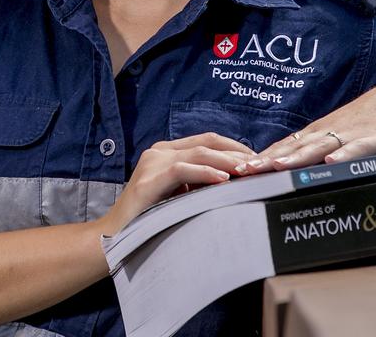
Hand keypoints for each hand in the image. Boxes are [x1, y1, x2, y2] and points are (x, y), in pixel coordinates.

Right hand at [96, 132, 254, 235]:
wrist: (116, 236)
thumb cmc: (149, 218)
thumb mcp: (178, 195)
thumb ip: (198, 183)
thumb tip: (234, 181)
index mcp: (166, 152)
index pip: (207, 140)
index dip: (233, 146)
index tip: (255, 159)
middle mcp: (159, 151)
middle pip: (207, 142)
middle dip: (236, 152)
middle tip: (259, 164)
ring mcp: (153, 162)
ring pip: (198, 153)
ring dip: (227, 161)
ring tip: (247, 170)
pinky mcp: (149, 180)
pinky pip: (183, 170)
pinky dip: (206, 173)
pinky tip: (223, 180)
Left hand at [236, 78, 375, 174]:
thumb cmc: (368, 122)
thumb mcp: (337, 137)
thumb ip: (313, 152)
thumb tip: (285, 170)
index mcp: (317, 134)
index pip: (283, 148)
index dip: (260, 159)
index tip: (236, 170)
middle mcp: (328, 134)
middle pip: (293, 148)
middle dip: (268, 160)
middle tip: (243, 171)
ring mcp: (350, 136)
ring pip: (319, 147)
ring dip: (297, 157)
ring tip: (276, 166)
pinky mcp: (375, 140)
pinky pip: (358, 149)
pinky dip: (344, 156)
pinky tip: (331, 163)